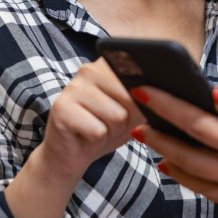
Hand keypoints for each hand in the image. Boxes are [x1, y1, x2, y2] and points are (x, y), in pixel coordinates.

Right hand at [31, 57, 145, 185]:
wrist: (72, 153)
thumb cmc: (106, 128)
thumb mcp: (134, 112)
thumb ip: (148, 98)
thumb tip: (157, 94)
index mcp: (109, 64)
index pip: (142, 76)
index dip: (143, 99)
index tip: (130, 106)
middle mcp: (90, 69)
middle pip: (131, 98)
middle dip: (127, 119)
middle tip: (110, 122)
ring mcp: (73, 86)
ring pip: (117, 116)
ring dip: (112, 131)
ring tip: (99, 128)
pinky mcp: (61, 108)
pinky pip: (98, 130)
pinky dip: (97, 140)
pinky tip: (85, 136)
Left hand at [135, 85, 217, 217]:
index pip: (199, 121)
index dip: (169, 104)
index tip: (144, 89)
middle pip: (189, 150)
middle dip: (159, 132)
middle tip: (134, 118)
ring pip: (196, 173)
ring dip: (169, 155)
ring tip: (149, 143)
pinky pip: (211, 191)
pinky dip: (190, 180)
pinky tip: (182, 172)